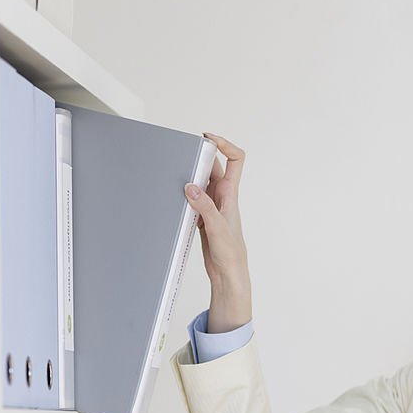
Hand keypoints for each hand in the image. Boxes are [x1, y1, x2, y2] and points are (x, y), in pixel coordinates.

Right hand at [184, 134, 251, 333]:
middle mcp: (223, 197)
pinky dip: (185, 196)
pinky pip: (193, 199)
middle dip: (200, 159)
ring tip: (177, 176)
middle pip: (213, 167)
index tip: (208, 139)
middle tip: (185, 155)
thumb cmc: (230, 252)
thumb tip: (190, 186)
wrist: (228, 273)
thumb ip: (204, 206)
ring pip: (201, 183)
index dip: (225, 144)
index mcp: (231, 194)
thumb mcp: (216, 227)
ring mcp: (212, 206)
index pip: (235, 159)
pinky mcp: (203, 217)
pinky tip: (177, 200)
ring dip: (191, 178)